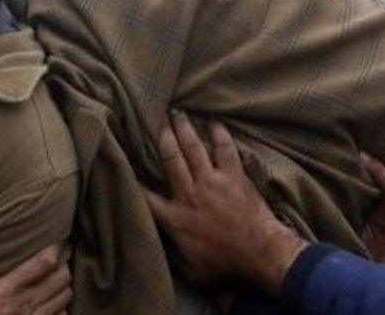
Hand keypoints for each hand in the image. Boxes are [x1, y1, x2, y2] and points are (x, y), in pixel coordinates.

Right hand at [0, 245, 71, 314]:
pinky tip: (53, 302)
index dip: (53, 248)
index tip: (54, 239)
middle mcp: (25, 304)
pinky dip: (61, 307)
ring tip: (56, 278)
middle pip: (62, 277)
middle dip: (62, 266)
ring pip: (65, 295)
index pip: (42, 263)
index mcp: (6, 289)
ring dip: (63, 286)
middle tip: (55, 259)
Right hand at [142, 110, 305, 295]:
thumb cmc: (226, 264)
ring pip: (193, 148)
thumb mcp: (193, 270)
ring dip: (184, 129)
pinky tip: (215, 123)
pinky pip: (225, 149)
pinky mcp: (233, 176)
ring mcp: (211, 181)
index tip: (125, 167)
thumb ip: (176, 256)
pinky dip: (220, 134)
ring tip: (178, 114)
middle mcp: (189, 193)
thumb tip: (167, 252)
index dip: (134, 181)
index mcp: (175, 217)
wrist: (259, 253)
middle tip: (157, 121)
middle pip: (170, 159)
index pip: (147, 196)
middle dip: (163, 138)